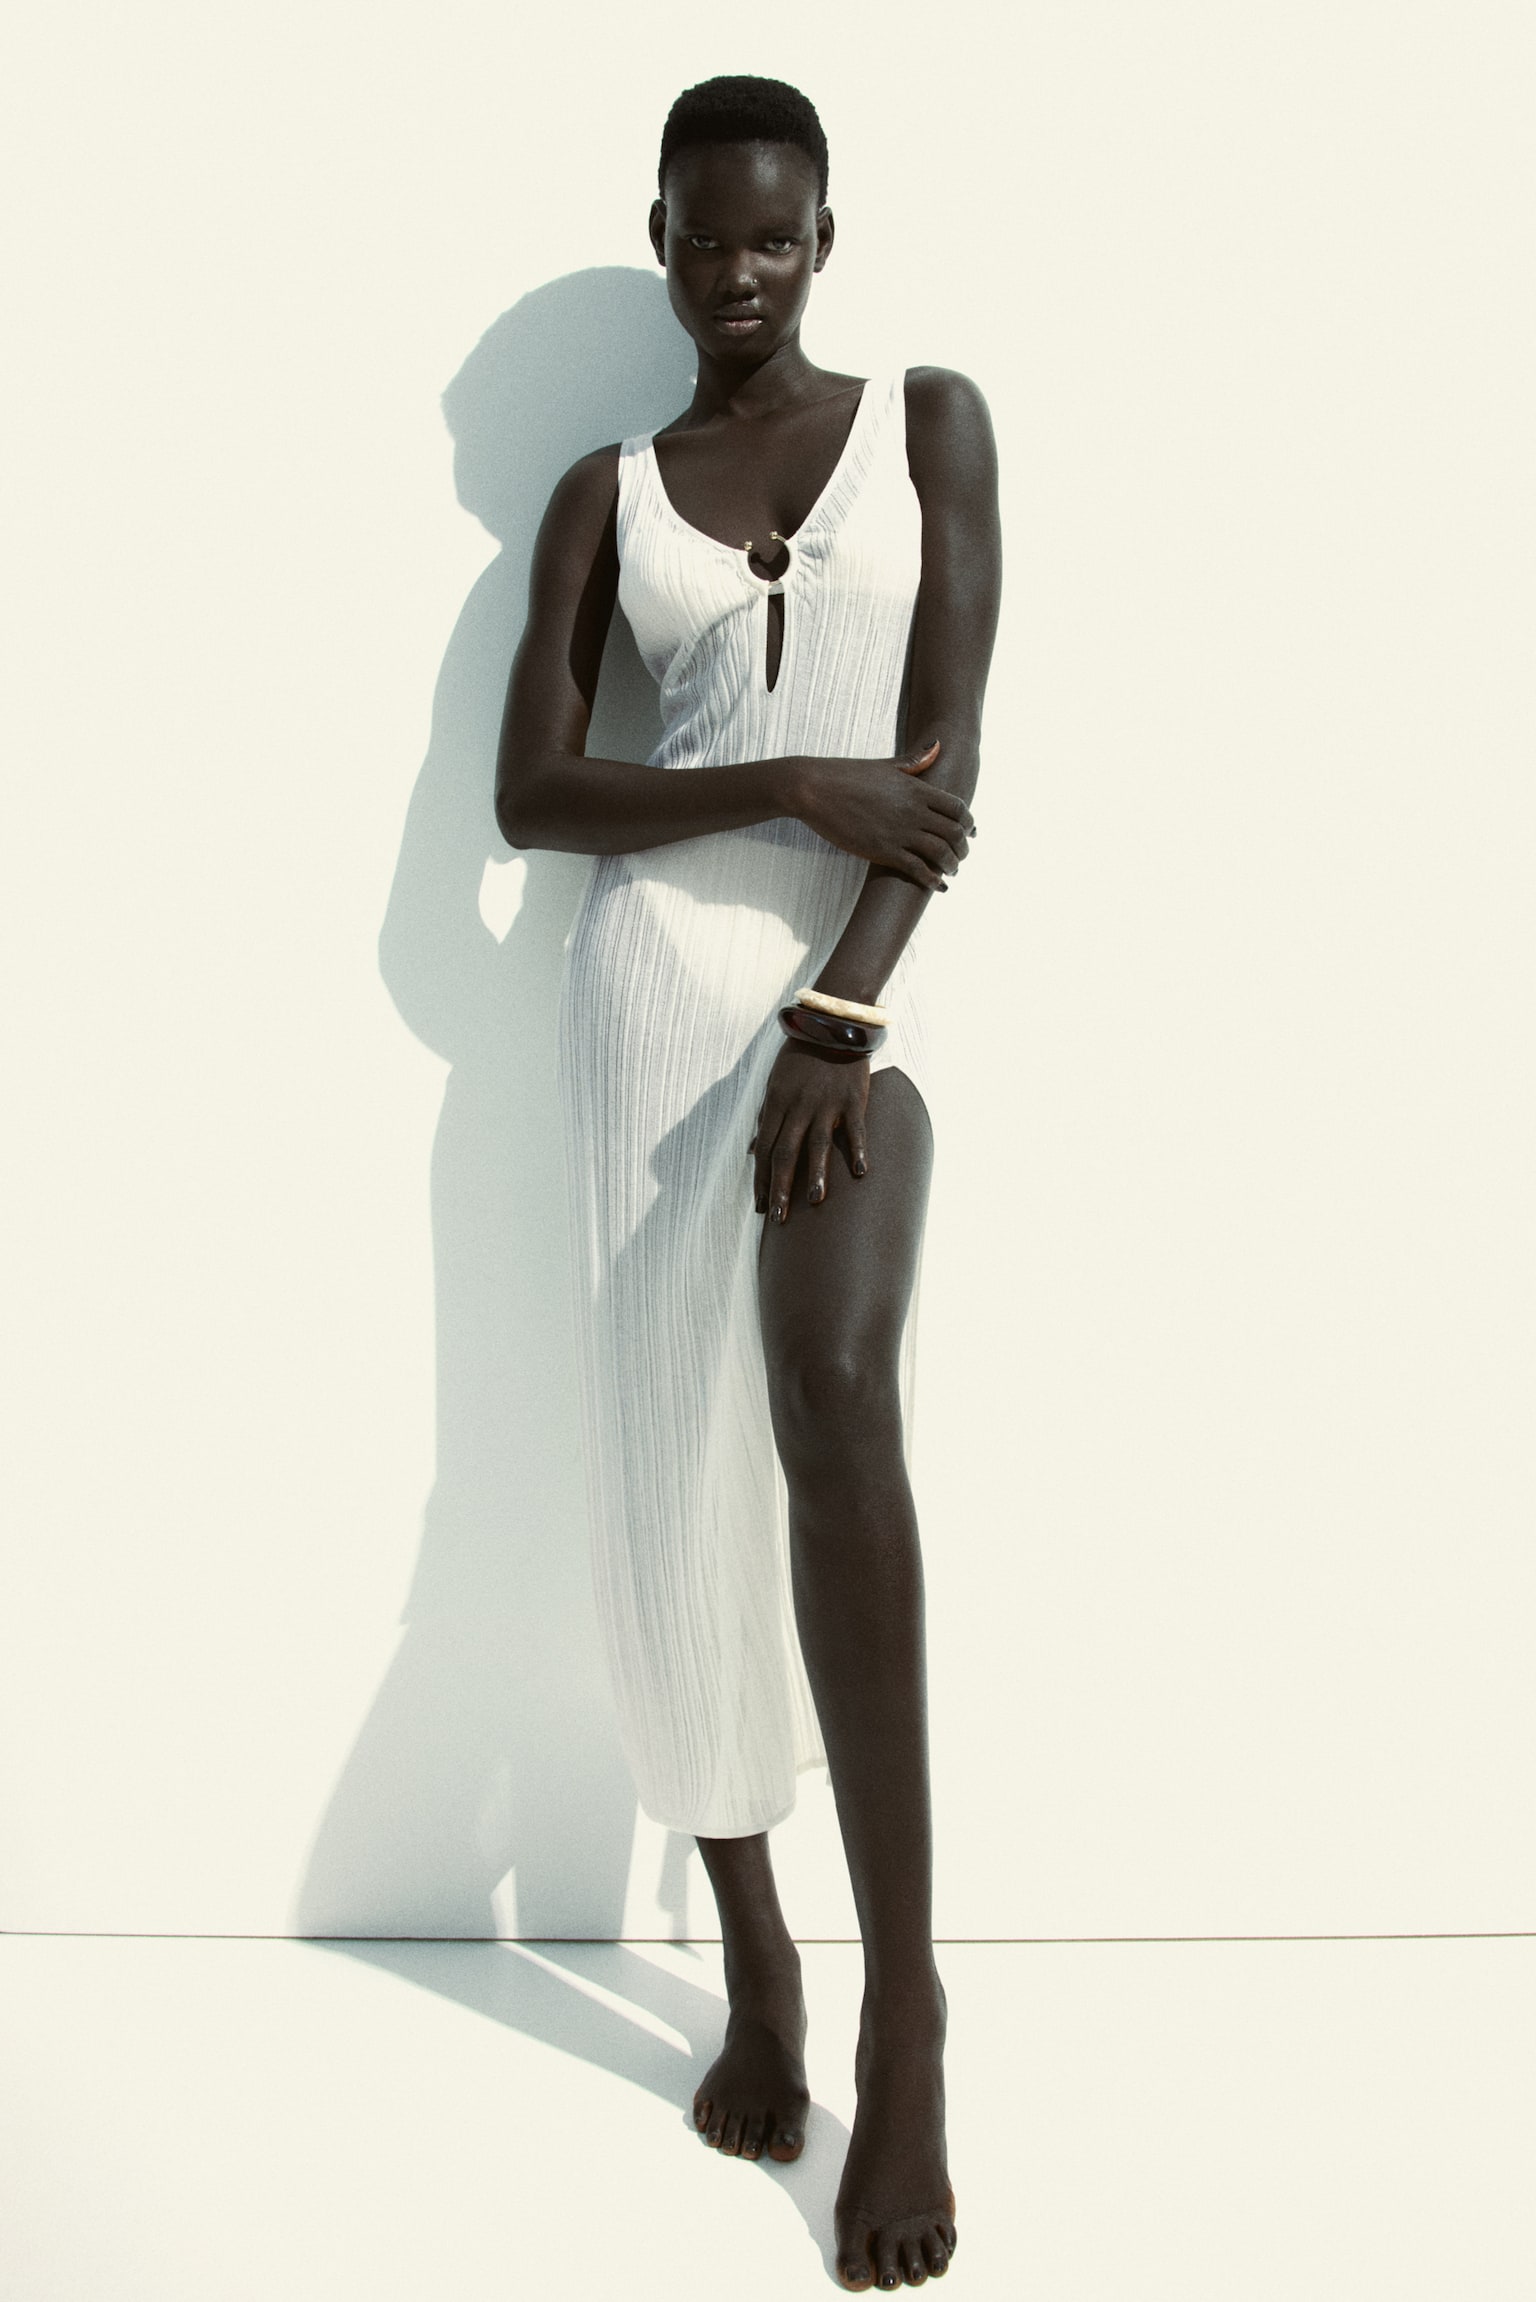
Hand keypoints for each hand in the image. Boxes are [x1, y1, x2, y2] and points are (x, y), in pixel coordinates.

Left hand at [749, 1041, 870, 1221]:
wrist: (832, 1024)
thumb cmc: (800, 1056)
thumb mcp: (774, 1083)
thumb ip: (764, 1116)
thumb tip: (750, 1149)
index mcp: (776, 1103)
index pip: (762, 1149)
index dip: (759, 1179)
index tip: (759, 1206)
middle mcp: (798, 1106)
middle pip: (784, 1153)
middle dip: (779, 1188)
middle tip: (778, 1217)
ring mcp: (826, 1103)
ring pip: (817, 1144)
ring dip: (815, 1174)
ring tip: (814, 1200)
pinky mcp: (853, 1098)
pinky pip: (855, 1128)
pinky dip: (858, 1149)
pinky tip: (860, 1172)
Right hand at [788, 740, 973, 892]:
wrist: (814, 789)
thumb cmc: (846, 774)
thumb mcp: (886, 765)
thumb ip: (916, 760)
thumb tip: (940, 743)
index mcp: (917, 788)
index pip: (958, 807)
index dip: (968, 822)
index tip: (969, 832)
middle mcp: (913, 810)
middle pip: (955, 833)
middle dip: (963, 848)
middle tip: (961, 855)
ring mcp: (899, 832)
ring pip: (941, 853)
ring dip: (952, 864)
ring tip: (951, 870)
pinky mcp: (883, 850)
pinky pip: (918, 869)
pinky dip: (933, 880)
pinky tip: (938, 886)